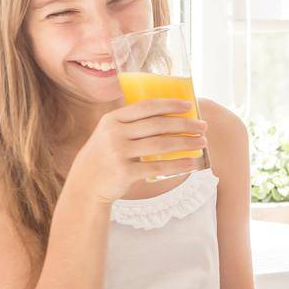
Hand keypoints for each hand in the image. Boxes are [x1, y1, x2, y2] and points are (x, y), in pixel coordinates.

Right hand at [68, 98, 207, 204]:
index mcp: (113, 119)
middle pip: (158, 125)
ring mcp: (119, 153)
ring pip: (161, 145)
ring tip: (202, 143)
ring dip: (186, 143)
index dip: (169, 104)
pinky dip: (178, 165)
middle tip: (203, 127)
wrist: (85, 183)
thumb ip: (132, 123)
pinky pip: (158, 167)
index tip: (189, 106)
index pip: (146, 106)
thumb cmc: (105, 155)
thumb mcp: (110, 133)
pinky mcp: (125, 172)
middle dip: (185, 125)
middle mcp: (115, 134)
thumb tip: (170, 115)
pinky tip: (192, 163)